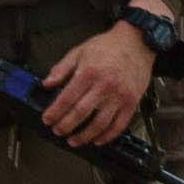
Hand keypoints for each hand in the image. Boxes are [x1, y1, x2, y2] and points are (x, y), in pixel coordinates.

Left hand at [39, 21, 157, 147]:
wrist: (136, 42)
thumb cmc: (108, 46)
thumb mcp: (80, 51)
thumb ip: (61, 68)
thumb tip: (46, 83)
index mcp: (89, 73)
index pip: (67, 98)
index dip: (55, 112)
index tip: (47, 119)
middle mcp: (104, 86)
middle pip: (81, 113)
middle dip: (65, 126)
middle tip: (57, 131)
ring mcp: (119, 96)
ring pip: (99, 124)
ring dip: (84, 136)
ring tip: (73, 140)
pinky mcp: (132, 103)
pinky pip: (119, 125)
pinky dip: (107, 136)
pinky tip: (97, 140)